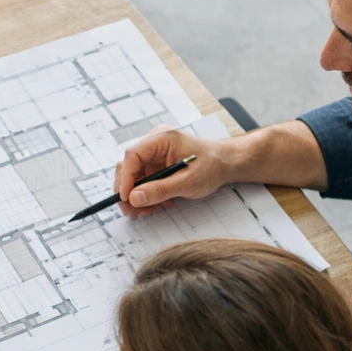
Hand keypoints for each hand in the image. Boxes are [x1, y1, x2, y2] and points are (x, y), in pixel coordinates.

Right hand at [115, 127, 235, 217]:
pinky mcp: (157, 164)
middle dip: (129, 191)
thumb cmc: (212, 166)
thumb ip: (160, 190)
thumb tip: (134, 198)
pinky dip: (148, 194)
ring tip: (150, 210)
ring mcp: (155, 154)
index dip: (125, 178)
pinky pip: (145, 180)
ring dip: (139, 196)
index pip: (133, 155)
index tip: (126, 198)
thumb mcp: (187, 182)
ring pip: (135, 176)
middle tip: (132, 211)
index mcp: (162, 139)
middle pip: (129, 166)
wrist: (226, 164)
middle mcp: (155, 143)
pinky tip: (160, 203)